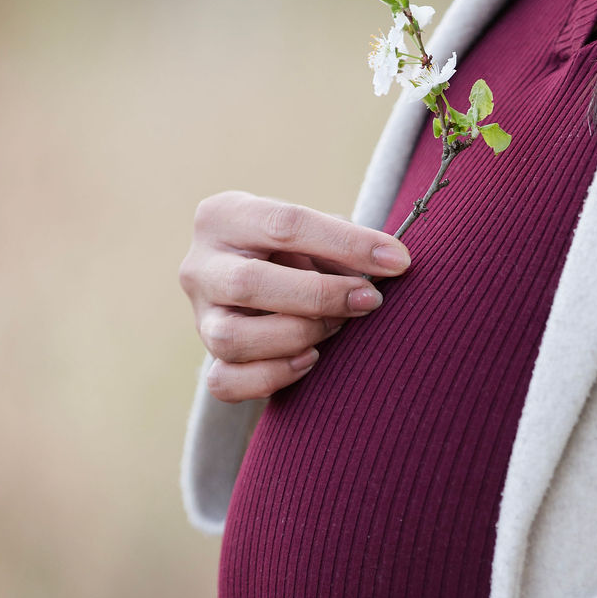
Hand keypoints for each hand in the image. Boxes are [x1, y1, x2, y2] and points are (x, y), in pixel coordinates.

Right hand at [178, 190, 411, 401]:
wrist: (263, 286)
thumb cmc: (297, 253)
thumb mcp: (315, 237)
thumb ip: (344, 248)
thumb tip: (390, 264)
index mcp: (224, 216)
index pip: (285, 225)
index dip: (347, 244)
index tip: (397, 261)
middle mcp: (200, 265)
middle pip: (249, 283)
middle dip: (320, 296)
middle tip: (370, 300)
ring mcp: (199, 316)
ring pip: (232, 338)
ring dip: (295, 336)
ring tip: (334, 328)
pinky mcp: (207, 358)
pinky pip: (225, 381)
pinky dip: (272, 376)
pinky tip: (308, 360)